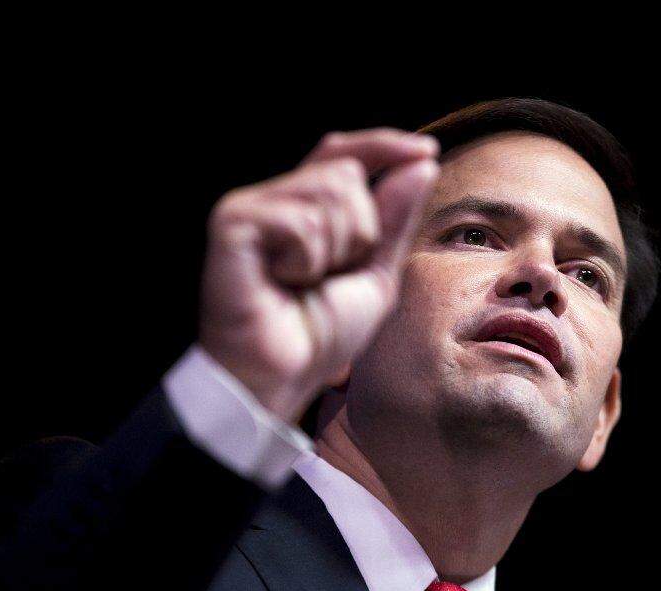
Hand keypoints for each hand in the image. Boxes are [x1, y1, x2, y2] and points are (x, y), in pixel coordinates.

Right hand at [199, 129, 439, 420]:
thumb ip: (395, 218)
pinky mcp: (232, 220)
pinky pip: (302, 220)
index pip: (347, 154)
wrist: (283, 374)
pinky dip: (306, 261)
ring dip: (335, 248)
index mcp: (308, 206)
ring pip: (330, 191)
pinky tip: (281, 282)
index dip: (385, 146)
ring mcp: (252, 206)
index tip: (428, 150)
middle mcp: (277, 198)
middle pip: (347, 172)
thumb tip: (421, 162)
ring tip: (303, 281)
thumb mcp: (377, 272)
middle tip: (329, 275)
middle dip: (361, 230)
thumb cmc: (321, 331)